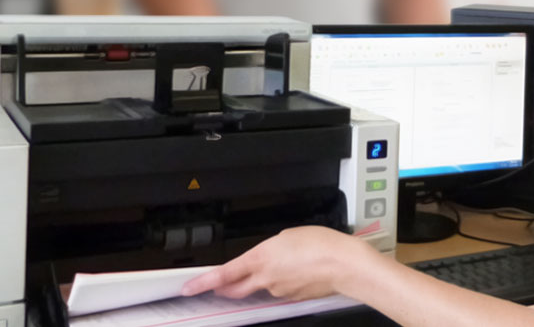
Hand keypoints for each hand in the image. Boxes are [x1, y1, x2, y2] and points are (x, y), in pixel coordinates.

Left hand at [180, 226, 382, 300]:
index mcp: (259, 260)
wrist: (345, 265)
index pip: (223, 275)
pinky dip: (281, 281)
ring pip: (260, 287)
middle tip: (216, 285)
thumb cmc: (321, 245)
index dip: (202, 282)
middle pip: (235, 289)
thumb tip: (268, 256)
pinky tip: (295, 271)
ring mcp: (279, 290)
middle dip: (224, 288)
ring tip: (276, 265)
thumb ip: (271, 248)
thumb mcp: (288, 235)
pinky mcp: (293, 297)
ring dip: (259, 279)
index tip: (188, 288)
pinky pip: (280, 289)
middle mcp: (266, 279)